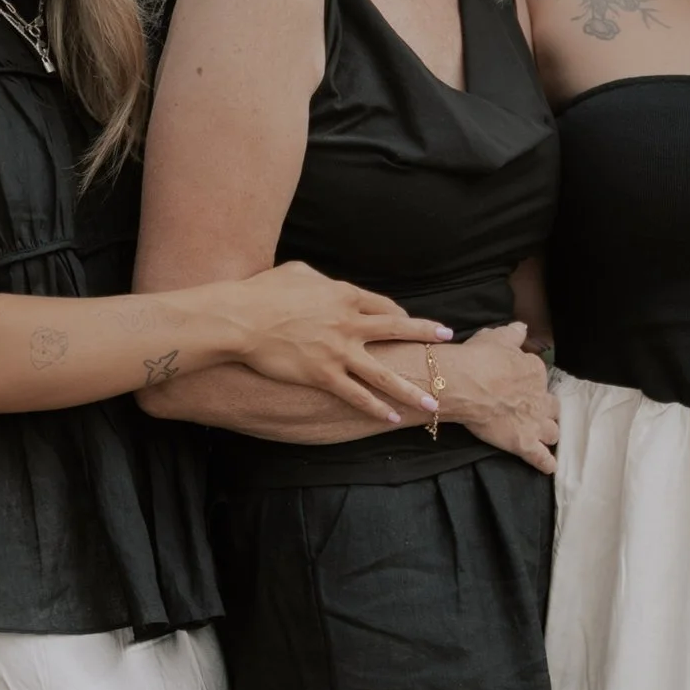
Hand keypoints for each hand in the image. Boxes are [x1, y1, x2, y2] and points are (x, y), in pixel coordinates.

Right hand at [223, 265, 448, 422]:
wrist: (241, 320)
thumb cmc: (263, 292)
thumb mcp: (297, 272)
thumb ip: (320, 280)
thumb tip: (326, 284)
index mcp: (345, 295)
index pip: (383, 305)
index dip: (399, 314)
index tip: (408, 321)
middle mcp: (349, 323)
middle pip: (397, 330)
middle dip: (426, 334)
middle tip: (448, 339)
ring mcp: (338, 351)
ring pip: (384, 373)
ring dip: (412, 388)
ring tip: (434, 401)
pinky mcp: (323, 375)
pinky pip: (356, 395)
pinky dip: (375, 407)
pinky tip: (391, 417)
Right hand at [441, 322, 559, 473]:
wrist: (466, 384)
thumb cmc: (479, 359)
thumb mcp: (497, 337)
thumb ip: (513, 334)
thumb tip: (522, 327)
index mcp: (534, 371)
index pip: (538, 376)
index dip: (529, 382)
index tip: (520, 385)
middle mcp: (540, 397)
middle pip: (552, 406)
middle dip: (546, 409)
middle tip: (536, 411)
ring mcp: (535, 422)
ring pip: (552, 431)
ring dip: (549, 433)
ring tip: (544, 437)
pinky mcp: (525, 443)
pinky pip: (541, 457)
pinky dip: (546, 463)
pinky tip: (550, 467)